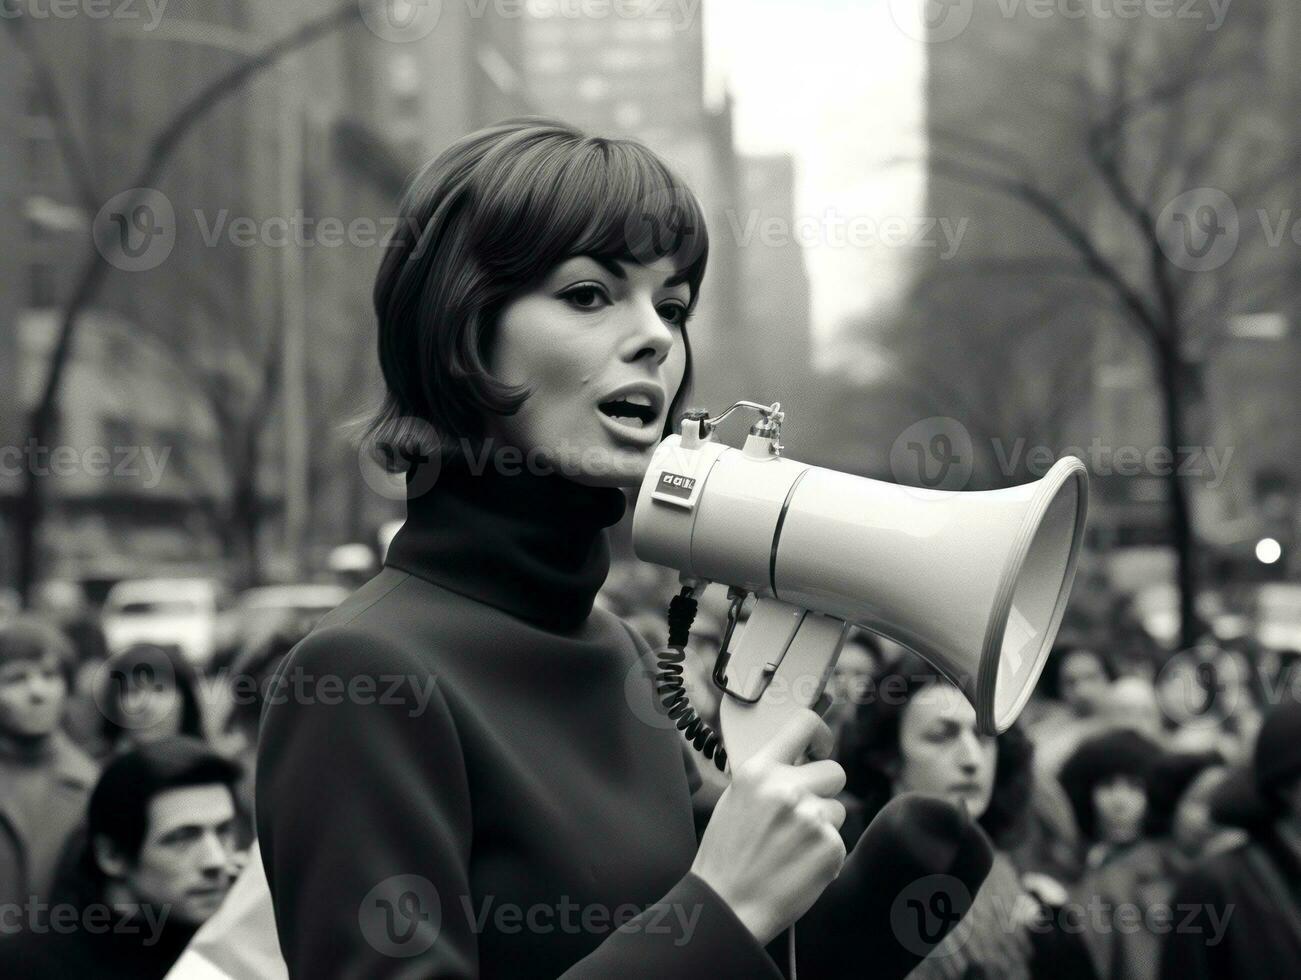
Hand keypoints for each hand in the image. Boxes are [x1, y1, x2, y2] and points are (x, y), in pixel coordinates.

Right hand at [689, 709, 846, 944]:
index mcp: (759, 771)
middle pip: (834, 771)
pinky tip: (798, 865)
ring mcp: (811, 818)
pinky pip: (838, 839)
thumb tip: (798, 757)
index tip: (820, 746)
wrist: (728, 904)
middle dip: (823, 791)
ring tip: (792, 846)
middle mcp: (787, 788)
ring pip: (837, 809)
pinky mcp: (830, 847)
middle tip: (801, 814)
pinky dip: (824, 853)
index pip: (804, 724)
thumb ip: (767, 775)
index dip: (819, 734)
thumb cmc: (726, 854)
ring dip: (822, 825)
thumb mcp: (735, 799)